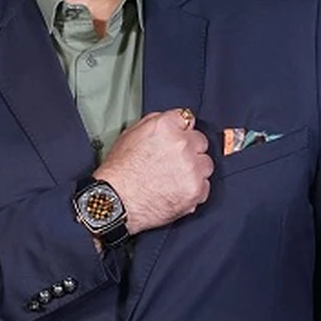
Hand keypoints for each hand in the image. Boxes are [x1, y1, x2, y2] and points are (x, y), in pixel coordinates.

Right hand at [94, 108, 212, 234]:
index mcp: (165, 126)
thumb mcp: (130, 134)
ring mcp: (191, 168)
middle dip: (190, 150)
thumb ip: (155, 123)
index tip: (178, 138)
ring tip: (173, 178)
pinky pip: (205, 186)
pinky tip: (176, 191)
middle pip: (200, 141)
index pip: (187, 119)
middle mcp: (182, 144)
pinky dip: (194, 190)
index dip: (180, 130)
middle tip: (172, 162)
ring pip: (206, 164)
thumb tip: (173, 122)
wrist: (115, 201)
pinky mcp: (196, 190)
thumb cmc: (118, 171)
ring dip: (194, 170)